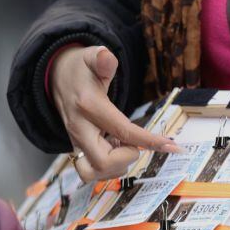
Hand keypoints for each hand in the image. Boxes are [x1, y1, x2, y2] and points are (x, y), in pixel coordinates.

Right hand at [51, 45, 179, 181]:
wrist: (57, 79)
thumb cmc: (80, 69)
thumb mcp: (90, 56)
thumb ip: (101, 58)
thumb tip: (107, 58)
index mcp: (88, 106)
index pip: (122, 130)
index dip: (149, 141)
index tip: (172, 146)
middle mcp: (79, 129)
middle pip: (103, 162)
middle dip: (126, 157)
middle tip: (134, 142)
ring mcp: (75, 142)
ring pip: (93, 172)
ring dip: (116, 165)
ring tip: (123, 145)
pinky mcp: (76, 150)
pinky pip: (91, 171)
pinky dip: (108, 166)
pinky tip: (114, 148)